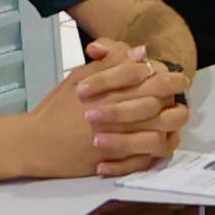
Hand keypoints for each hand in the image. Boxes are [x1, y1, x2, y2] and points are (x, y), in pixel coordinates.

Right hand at [25, 50, 189, 177]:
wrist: (37, 142)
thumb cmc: (57, 109)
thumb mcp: (81, 76)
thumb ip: (111, 63)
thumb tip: (140, 53)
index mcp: (114, 89)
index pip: (153, 76)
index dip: (169, 75)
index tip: (173, 77)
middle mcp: (121, 113)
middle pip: (164, 103)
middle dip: (176, 98)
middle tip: (177, 96)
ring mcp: (121, 138)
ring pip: (162, 133)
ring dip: (169, 127)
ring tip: (167, 122)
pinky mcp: (118, 161)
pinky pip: (147, 158)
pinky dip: (154, 152)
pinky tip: (155, 143)